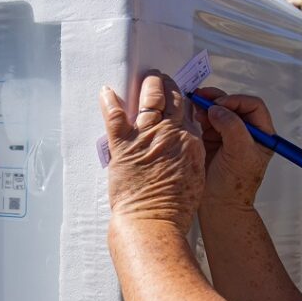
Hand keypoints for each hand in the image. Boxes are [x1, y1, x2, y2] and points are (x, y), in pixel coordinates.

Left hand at [99, 73, 205, 234]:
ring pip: (149, 100)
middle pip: (172, 99)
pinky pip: (115, 116)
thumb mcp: (195, 177)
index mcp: (191, 142)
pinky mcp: (124, 145)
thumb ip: (190, 156)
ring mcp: (147, 137)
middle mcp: (172, 134)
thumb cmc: (175, 208)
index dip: (182, 99)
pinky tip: (105, 92)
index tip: (177, 94)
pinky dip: (109, 102)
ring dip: (147, 86)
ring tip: (146, 79)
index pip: (188, 111)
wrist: (154, 221)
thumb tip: (184, 147)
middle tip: (161, 79)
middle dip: (167, 86)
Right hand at [193, 87, 274, 208]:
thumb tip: (218, 109)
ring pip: (218, 112)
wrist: (219, 206)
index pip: (253, 106)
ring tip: (195, 106)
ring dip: (207, 107)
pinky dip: (199, 116)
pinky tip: (193, 117)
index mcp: (262, 135)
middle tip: (203, 97)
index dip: (236, 101)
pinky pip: (206, 122)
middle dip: (218, 100)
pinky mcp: (212, 140)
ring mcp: (228, 136)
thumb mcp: (240, 153)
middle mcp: (246, 132)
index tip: (220, 105)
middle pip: (234, 106)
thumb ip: (232, 127)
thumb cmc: (235, 186)